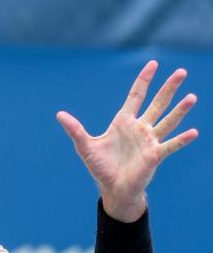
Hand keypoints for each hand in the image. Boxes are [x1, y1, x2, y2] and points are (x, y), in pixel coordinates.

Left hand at [56, 61, 198, 220]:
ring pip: (167, 121)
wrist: (112, 188)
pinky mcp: (154, 156)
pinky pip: (170, 145)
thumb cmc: (101, 167)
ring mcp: (149, 141)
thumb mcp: (85, 146)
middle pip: (157, 103)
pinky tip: (193, 132)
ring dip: (180, 110)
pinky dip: (181, 140)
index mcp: (124, 122)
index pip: (136, 95)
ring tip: (192, 97)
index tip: (154, 64)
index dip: (144, 80)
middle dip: (168, 88)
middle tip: (182, 72)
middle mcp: (140, 128)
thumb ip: (75, 130)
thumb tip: (59, 114)